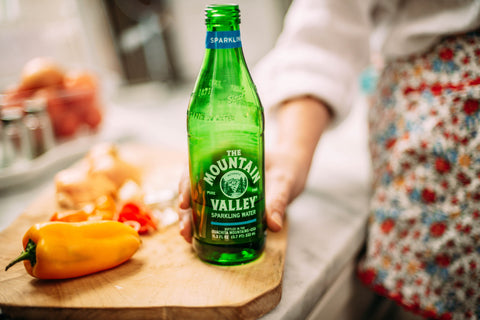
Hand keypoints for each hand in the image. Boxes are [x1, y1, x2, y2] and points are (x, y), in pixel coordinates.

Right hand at [176, 151, 307, 242]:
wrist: (291, 171)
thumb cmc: (287, 169)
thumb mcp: (283, 182)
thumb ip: (278, 201)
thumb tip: (274, 225)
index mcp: (226, 153)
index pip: (197, 162)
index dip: (186, 181)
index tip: (184, 200)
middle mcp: (218, 167)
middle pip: (192, 183)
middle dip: (184, 206)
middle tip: (185, 227)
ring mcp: (220, 182)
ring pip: (196, 196)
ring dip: (188, 216)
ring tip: (186, 235)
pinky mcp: (225, 197)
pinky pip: (207, 206)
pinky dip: (199, 220)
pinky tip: (194, 235)